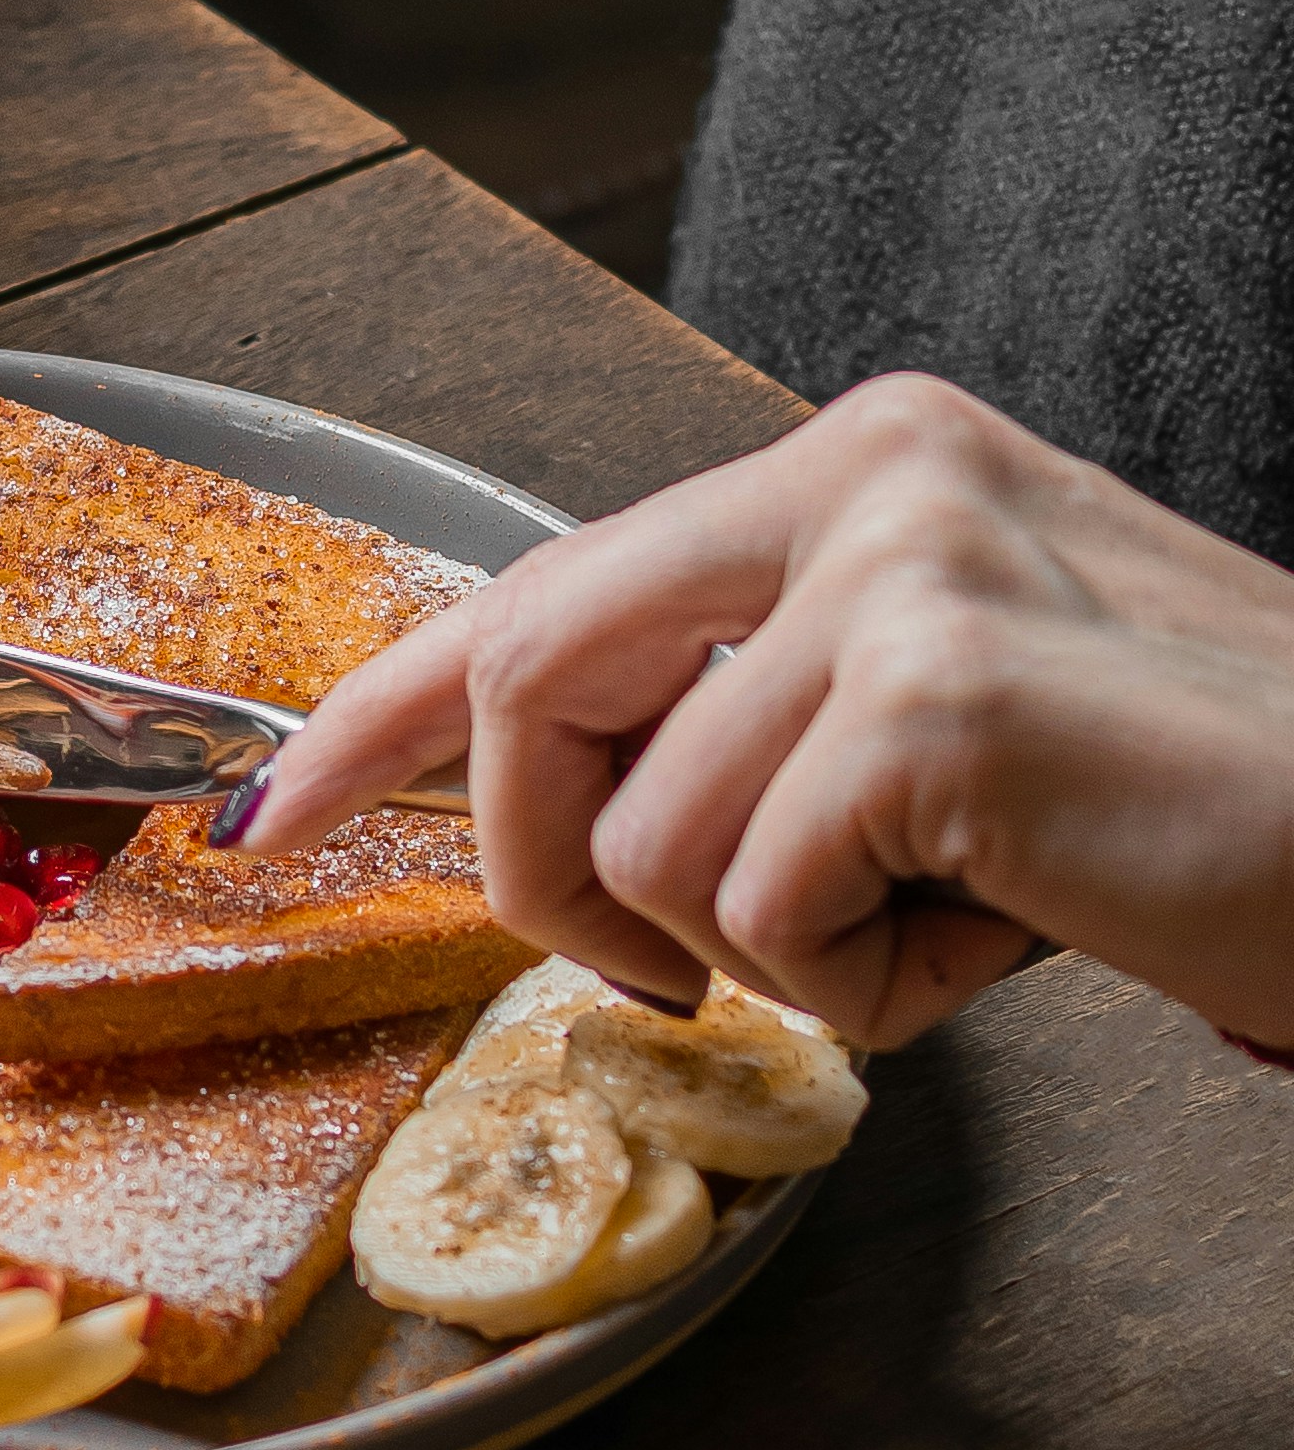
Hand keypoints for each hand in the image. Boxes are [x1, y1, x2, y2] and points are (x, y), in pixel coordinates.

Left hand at [239, 376, 1293, 1050]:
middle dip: (544, 869)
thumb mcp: (938, 722)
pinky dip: (863, 986)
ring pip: (649, 839)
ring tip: (947, 918)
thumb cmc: (1187, 812)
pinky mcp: (937, 695)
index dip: (375, 708)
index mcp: (853, 463)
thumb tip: (567, 822)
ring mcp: (902, 567)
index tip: (263, 808)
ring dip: (770, 953)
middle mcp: (865, 473)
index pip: (540, 576)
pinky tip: (1008, 934)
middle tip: (668, 962)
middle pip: (524, 678)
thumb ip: (756, 719)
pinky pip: (761, 910)